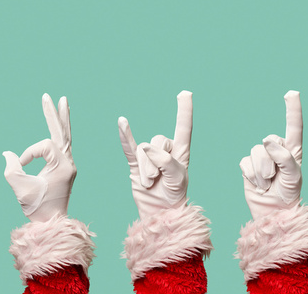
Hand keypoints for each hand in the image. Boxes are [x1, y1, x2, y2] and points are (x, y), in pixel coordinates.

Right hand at [3, 94, 75, 221]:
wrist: (51, 222)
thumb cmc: (37, 207)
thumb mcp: (20, 188)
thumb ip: (12, 168)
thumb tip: (9, 154)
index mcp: (63, 166)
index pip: (44, 146)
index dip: (29, 152)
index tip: (21, 165)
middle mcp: (69, 163)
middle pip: (61, 132)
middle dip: (53, 114)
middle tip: (48, 96)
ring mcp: (69, 164)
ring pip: (65, 135)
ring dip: (60, 118)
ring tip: (61, 101)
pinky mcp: (64, 167)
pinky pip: (63, 144)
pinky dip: (59, 131)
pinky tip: (58, 121)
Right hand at [118, 90, 191, 218]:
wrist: (160, 213)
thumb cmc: (174, 196)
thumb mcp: (178, 179)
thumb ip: (166, 161)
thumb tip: (147, 148)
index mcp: (181, 152)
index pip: (183, 127)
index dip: (184, 110)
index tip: (185, 93)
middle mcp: (164, 150)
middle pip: (158, 141)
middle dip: (156, 163)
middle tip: (158, 181)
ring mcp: (148, 156)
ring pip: (144, 150)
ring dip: (146, 169)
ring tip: (150, 184)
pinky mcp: (135, 163)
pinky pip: (129, 146)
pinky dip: (125, 135)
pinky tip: (122, 121)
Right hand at [239, 91, 302, 219]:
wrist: (273, 212)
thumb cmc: (289, 195)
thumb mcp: (294, 176)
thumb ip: (284, 157)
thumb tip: (267, 140)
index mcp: (293, 150)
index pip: (294, 126)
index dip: (292, 109)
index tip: (292, 93)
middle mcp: (277, 150)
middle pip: (268, 141)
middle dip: (269, 161)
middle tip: (274, 178)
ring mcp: (261, 157)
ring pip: (255, 151)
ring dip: (260, 171)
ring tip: (266, 183)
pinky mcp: (248, 165)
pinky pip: (245, 162)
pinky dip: (251, 175)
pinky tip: (257, 184)